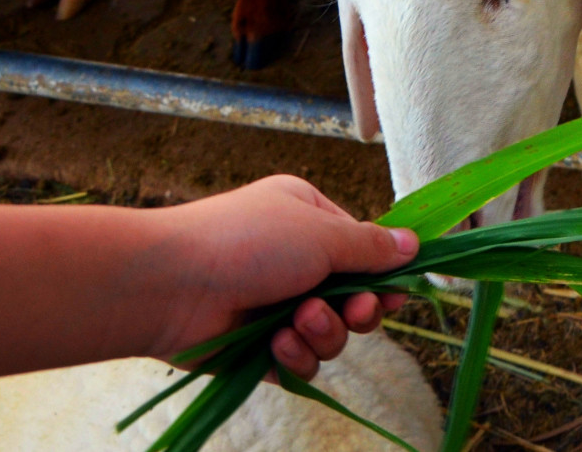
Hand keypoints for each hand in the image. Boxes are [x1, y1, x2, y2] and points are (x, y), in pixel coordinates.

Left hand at [136, 176, 416, 379]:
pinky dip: (295, 356)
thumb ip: (370, 246)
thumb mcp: (321, 232)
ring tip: (297, 320)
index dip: (384, 275)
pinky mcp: (258, 347)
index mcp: (308, 219)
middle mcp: (294, 260)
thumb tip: (413, 243)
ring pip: (331, 334)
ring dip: (323, 332)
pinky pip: (300, 361)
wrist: (168, 285)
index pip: (362, 250)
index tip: (398, 293)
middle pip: (354, 298)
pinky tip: (277, 344)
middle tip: (356, 311)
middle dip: (358, 310)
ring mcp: (275, 305)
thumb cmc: (245, 241)